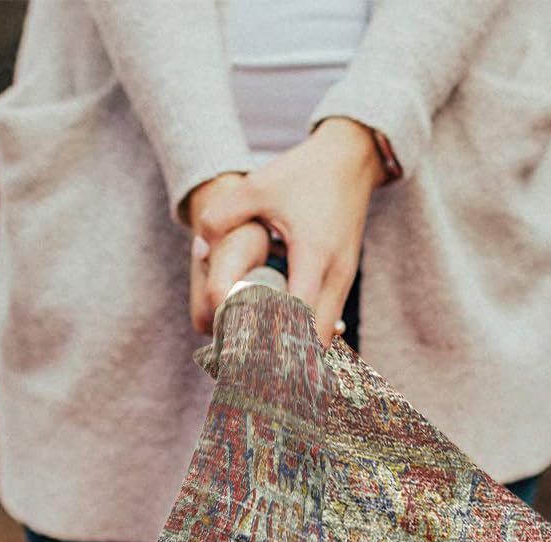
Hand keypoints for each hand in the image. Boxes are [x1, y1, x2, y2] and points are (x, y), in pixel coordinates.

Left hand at [185, 118, 384, 346]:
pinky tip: (281, 344)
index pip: (297, 317)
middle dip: (287, 361)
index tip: (248, 359)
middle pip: (316, 341)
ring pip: (324, 337)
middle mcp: (335, 275)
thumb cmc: (304, 173)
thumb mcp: (259, 186)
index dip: (274, 342)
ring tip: (264, 365)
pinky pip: (326, 323)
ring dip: (298, 352)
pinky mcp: (344, 281)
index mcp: (313, 255)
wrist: (351, 158)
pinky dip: (307, 337)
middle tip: (253, 374)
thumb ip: (222, 215)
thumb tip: (199, 250)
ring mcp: (344, 281)